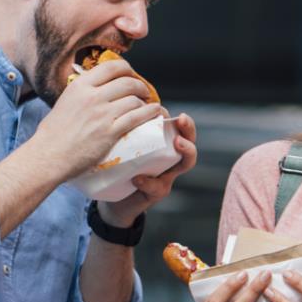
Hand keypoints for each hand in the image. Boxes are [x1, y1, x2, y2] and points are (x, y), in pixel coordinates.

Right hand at [40, 59, 166, 182]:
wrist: (49, 155)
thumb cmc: (53, 133)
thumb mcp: (65, 102)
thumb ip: (82, 93)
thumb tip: (98, 89)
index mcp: (80, 85)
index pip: (111, 67)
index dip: (127, 69)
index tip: (131, 75)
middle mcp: (92, 96)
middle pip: (127, 82)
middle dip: (140, 85)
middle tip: (143, 92)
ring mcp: (102, 114)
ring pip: (134, 99)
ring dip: (146, 101)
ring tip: (149, 105)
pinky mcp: (110, 132)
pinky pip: (137, 117)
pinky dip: (150, 113)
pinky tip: (154, 113)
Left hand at [97, 112, 197, 226]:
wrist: (112, 199)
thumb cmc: (118, 166)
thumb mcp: (122, 145)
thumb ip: (124, 129)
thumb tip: (114, 102)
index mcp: (162, 146)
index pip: (180, 131)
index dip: (185, 123)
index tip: (179, 115)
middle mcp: (168, 160)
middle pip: (189, 145)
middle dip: (189, 134)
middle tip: (181, 127)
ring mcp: (164, 176)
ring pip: (183, 165)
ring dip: (182, 153)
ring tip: (176, 144)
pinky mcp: (154, 193)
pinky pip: (157, 187)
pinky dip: (148, 182)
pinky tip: (137, 178)